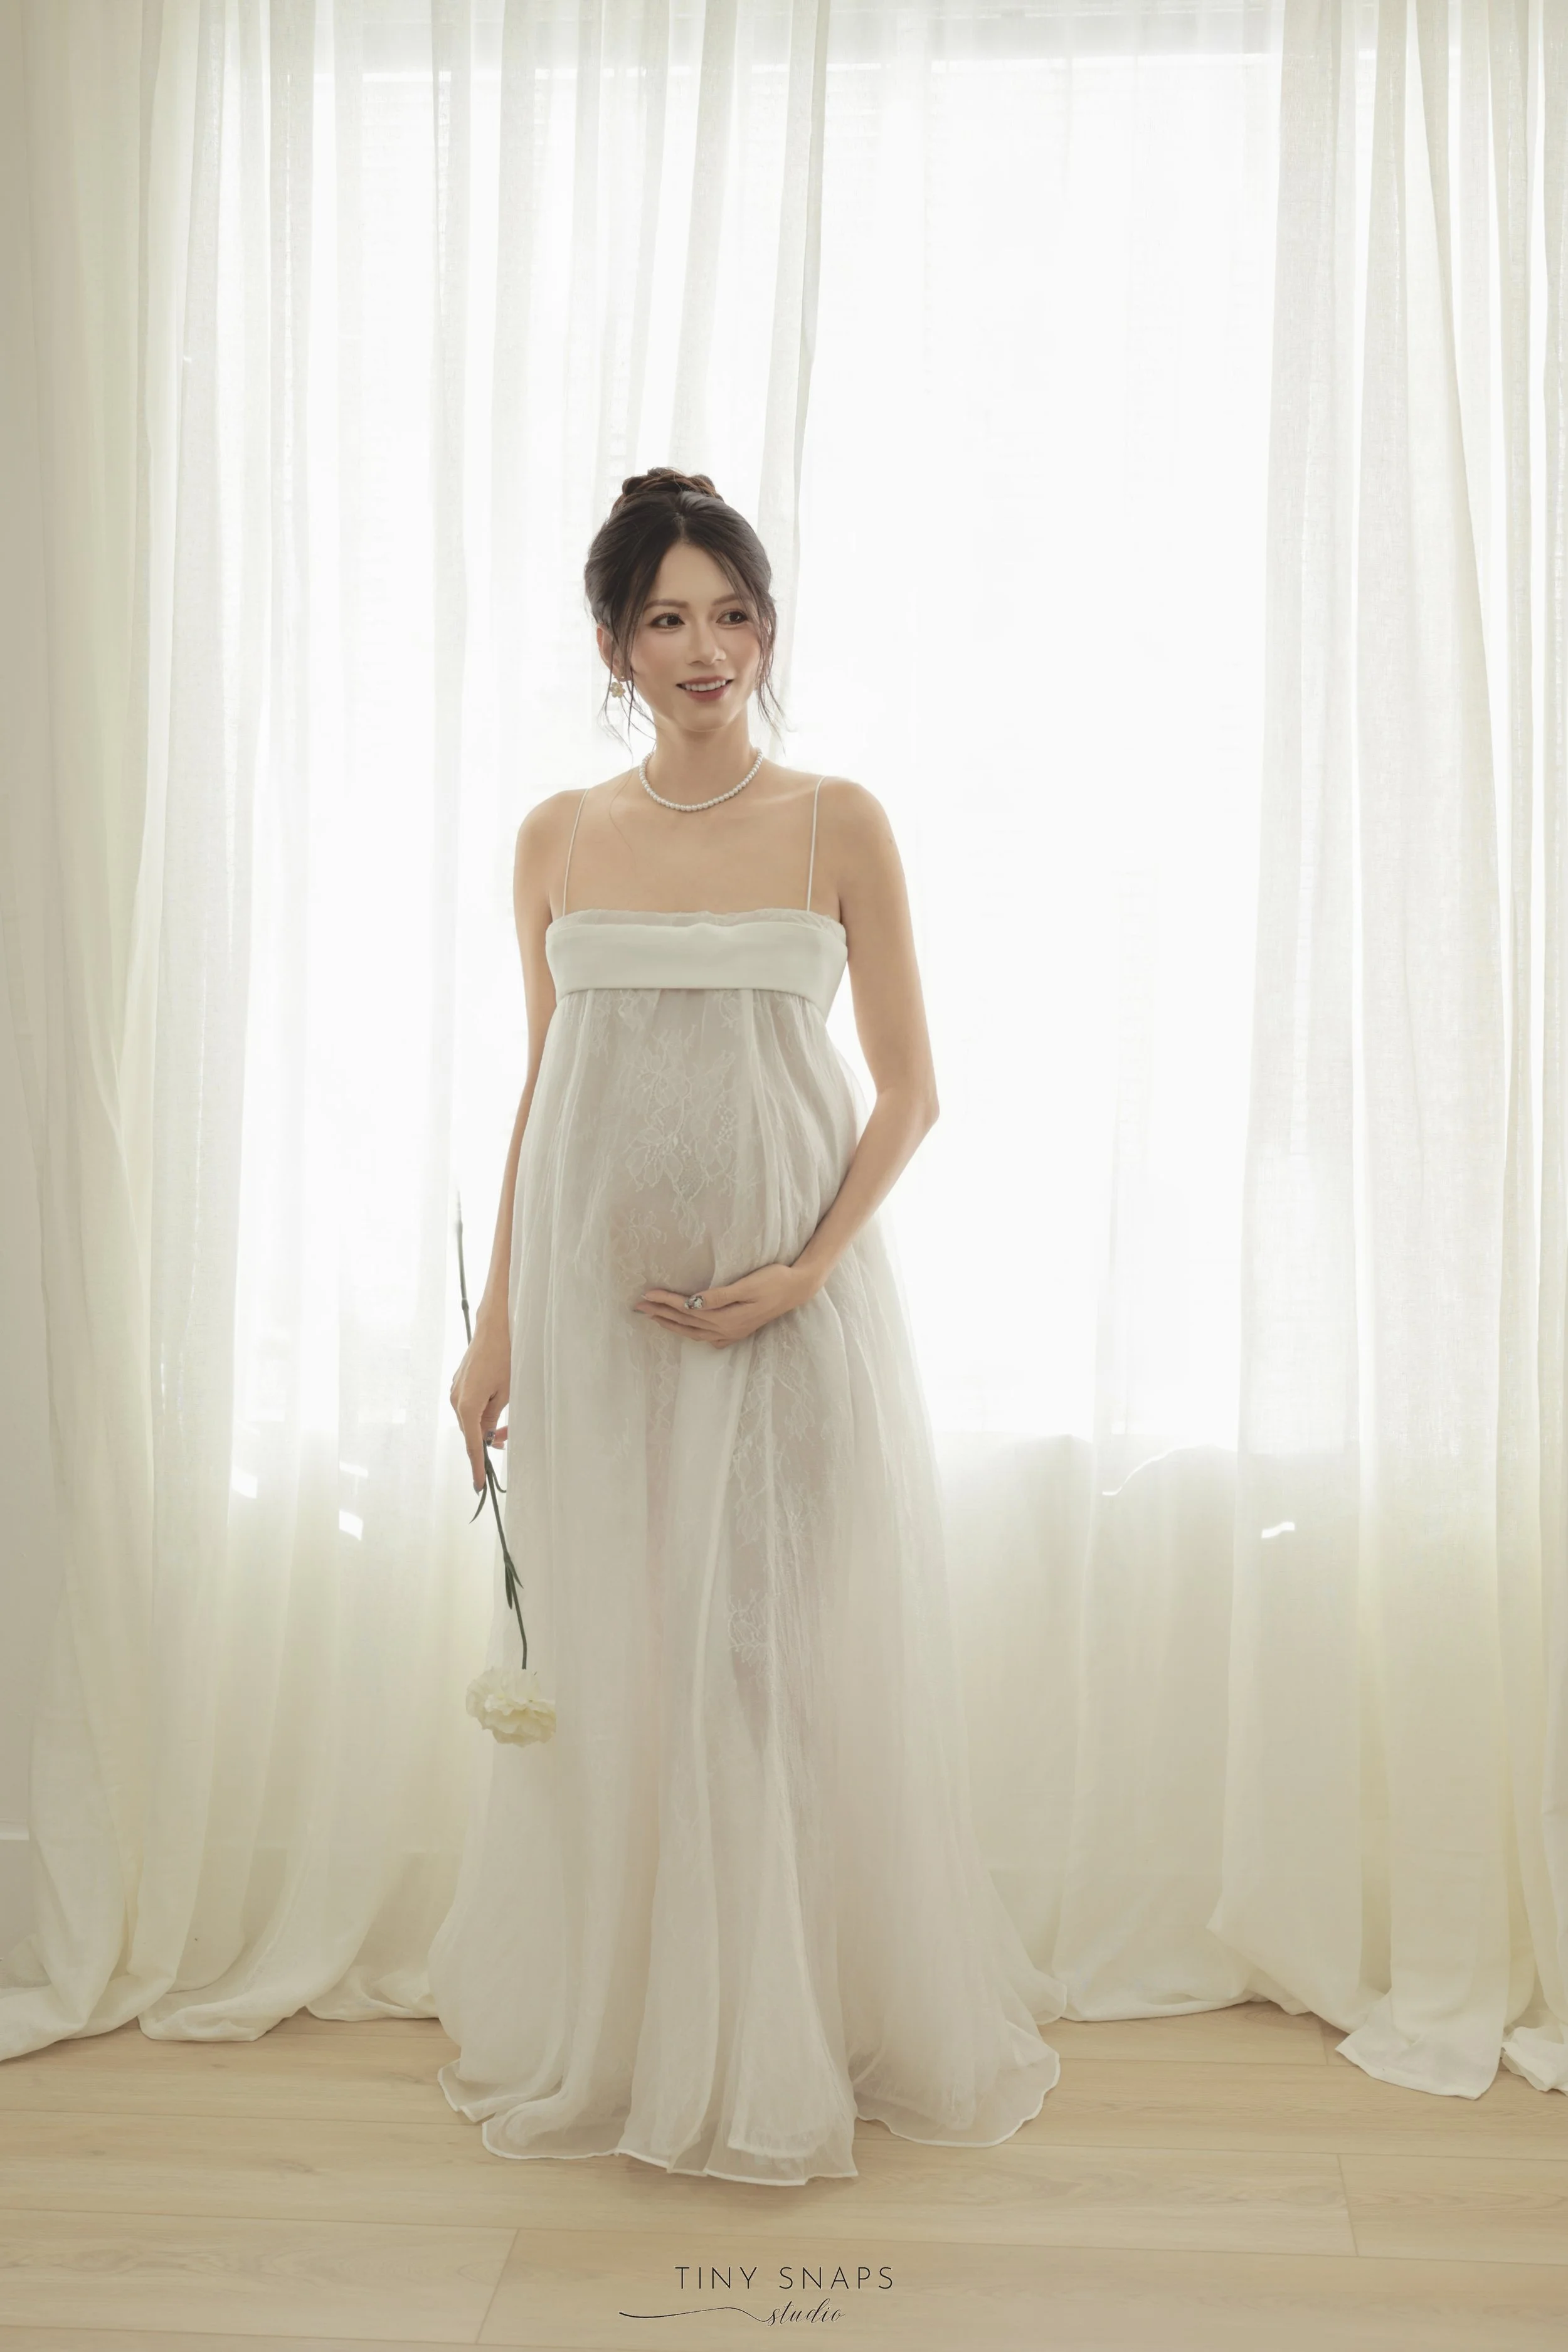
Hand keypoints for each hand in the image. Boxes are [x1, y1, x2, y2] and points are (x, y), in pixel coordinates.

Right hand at [449, 1315, 510, 1492]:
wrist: (493, 1328)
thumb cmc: (504, 1358)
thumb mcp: (505, 1393)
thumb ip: (493, 1418)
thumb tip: (486, 1435)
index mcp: (467, 1407)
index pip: (473, 1445)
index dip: (477, 1467)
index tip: (479, 1486)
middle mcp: (456, 1401)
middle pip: (470, 1434)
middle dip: (486, 1444)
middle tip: (505, 1444)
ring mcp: (455, 1391)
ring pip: (469, 1420)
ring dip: (484, 1427)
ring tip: (504, 1427)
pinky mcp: (459, 1383)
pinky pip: (468, 1407)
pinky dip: (480, 1413)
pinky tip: (493, 1409)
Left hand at [632, 1262, 815, 1347]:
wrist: (797, 1289)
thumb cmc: (773, 1281)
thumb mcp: (747, 1285)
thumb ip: (720, 1296)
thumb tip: (694, 1301)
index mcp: (725, 1318)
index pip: (686, 1309)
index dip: (665, 1302)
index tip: (646, 1294)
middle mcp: (725, 1330)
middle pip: (686, 1322)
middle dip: (661, 1314)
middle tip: (639, 1307)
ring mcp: (732, 1333)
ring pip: (693, 1332)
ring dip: (672, 1325)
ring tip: (654, 1318)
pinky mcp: (738, 1331)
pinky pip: (707, 1337)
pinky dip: (692, 1334)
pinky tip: (687, 1331)